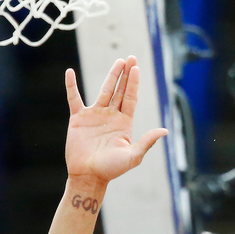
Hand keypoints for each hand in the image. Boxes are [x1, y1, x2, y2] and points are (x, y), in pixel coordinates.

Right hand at [64, 57, 167, 183]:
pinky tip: (69, 72)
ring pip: (104, 90)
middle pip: (120, 90)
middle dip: (126, 74)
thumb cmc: (111, 169)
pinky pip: (74, 98)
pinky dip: (71, 86)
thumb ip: (147, 142)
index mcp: (124, 122)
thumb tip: (165, 130)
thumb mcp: (132, 156)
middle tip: (131, 58)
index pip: (131, 98)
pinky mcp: (78, 118)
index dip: (134, 83)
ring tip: (119, 61)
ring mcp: (95, 115)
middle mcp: (111, 115)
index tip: (137, 68)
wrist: (88, 176)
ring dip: (111, 76)